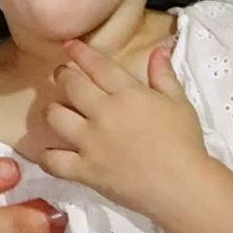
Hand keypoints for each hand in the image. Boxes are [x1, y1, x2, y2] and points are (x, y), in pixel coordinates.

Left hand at [41, 41, 211, 216]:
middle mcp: (104, 113)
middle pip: (70, 86)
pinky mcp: (85, 170)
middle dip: (62, 76)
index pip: (97, 66)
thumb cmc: (185, 143)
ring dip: (52, 110)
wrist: (185, 187)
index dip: (80, 52)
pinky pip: (53, 160)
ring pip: (55, 117)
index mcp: (127, 94)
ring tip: (56, 111)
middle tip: (61, 76)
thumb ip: (164, 75)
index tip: (69, 45)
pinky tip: (50, 152)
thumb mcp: (179, 103)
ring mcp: (91, 142)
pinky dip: (47, 156)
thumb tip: (158, 48)